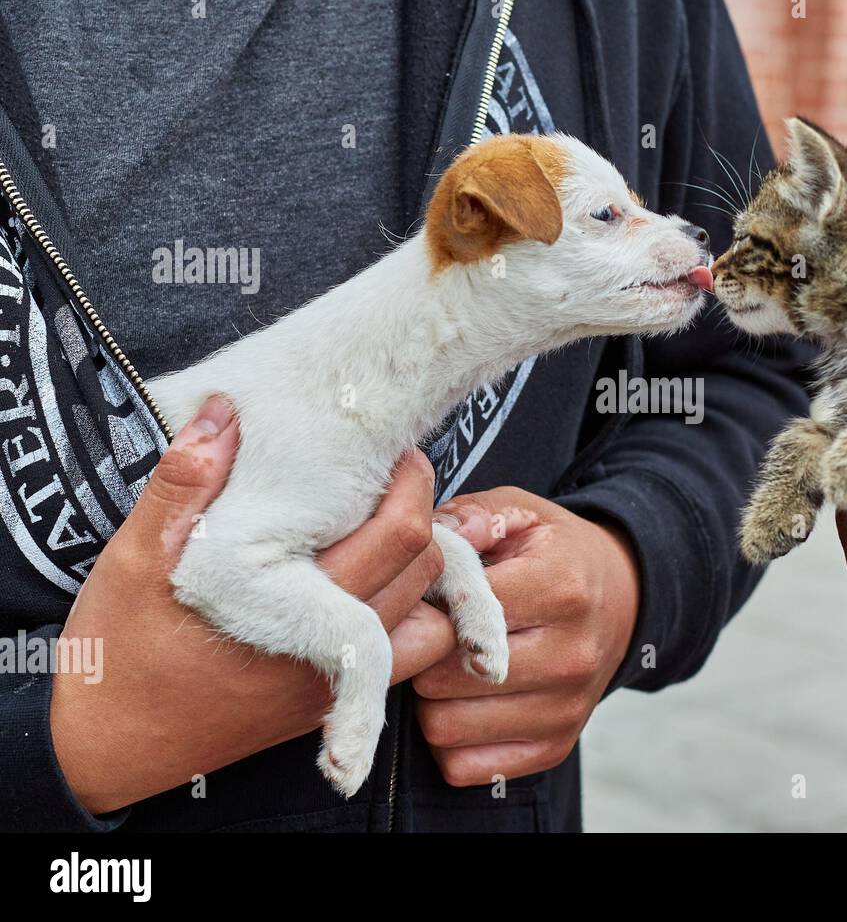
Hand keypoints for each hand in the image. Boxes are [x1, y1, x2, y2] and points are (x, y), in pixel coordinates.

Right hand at [50, 397, 456, 813]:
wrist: (104, 748)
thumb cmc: (115, 649)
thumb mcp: (133, 558)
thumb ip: (182, 485)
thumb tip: (223, 411)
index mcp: (289, 608)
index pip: (399, 539)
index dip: (411, 485)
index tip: (397, 453)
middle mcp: (325, 655)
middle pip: (426, 573)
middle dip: (421, 517)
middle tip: (393, 480)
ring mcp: (331, 686)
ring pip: (428, 621)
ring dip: (422, 574)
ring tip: (385, 531)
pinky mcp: (325, 706)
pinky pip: (400, 660)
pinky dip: (405, 618)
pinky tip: (367, 586)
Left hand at [411, 487, 638, 784]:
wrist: (622, 601)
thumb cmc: (555, 554)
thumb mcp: (522, 514)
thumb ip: (473, 515)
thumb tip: (431, 536)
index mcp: (562, 588)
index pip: (459, 616)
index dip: (420, 606)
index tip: (414, 598)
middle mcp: (571, 655)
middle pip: (442, 678)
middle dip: (419, 656)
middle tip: (423, 635)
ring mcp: (566, 709)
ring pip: (445, 727)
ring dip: (428, 701)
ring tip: (442, 666)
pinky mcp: (555, 747)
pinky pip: (463, 766)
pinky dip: (449, 741)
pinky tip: (461, 703)